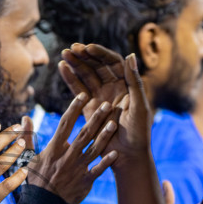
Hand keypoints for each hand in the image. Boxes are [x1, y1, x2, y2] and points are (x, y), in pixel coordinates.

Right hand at [22, 96, 117, 203]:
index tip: (83, 95)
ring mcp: (77, 169)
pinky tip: (116, 152)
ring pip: (94, 149)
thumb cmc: (35, 180)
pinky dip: (107, 162)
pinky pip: (98, 170)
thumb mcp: (27, 157)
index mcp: (54, 148)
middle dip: (96, 118)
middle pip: (84, 133)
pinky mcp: (85, 182)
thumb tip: (24, 117)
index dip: (74, 108)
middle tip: (108, 104)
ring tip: (115, 123)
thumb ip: (28, 136)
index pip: (65, 123)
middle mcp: (67, 156)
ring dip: (105, 136)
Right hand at [59, 45, 152, 162]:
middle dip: (85, 56)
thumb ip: (134, 82)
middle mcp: (113, 88)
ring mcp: (100, 97)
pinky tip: (62, 68)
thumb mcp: (139, 106)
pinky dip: (70, 79)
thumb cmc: (138, 133)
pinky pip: (78, 90)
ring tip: (64, 54)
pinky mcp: (89, 108)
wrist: (127, 155)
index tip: (88, 48)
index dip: (100, 54)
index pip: (113, 63)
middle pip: (97, 66)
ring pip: (86, 76)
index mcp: (126, 85)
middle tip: (72, 48)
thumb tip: (131, 55)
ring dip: (76, 64)